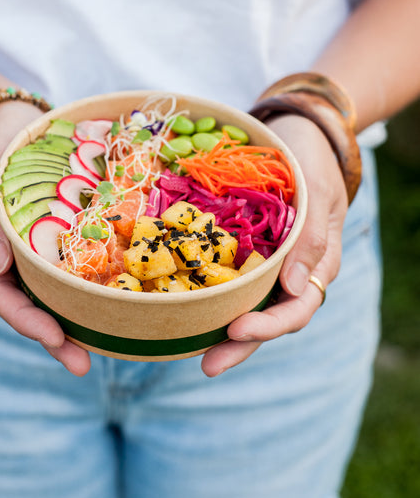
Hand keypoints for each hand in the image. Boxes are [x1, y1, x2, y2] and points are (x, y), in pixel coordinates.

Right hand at [0, 102, 90, 375]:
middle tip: (82, 363)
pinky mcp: (46, 243)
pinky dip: (77, 293)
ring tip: (95, 351)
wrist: (14, 120)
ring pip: (42, 296)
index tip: (55, 337)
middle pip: (22, 305)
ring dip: (67, 324)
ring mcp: (23, 252)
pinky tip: (103, 309)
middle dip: (51, 336)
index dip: (25, 320)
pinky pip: (59, 274)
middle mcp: (0, 256)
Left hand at [201, 114, 348, 376]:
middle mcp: (287, 271)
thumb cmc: (312, 159)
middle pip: (265, 318)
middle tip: (207, 364)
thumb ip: (311, 238)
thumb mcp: (319, 191)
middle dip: (237, 344)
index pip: (296, 309)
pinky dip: (204, 291)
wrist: (296, 133)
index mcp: (314, 265)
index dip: (268, 326)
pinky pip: (223, 275)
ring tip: (184, 346)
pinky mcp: (239, 249)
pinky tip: (177, 301)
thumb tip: (296, 288)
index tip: (236, 329)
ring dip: (216, 326)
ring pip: (242, 303)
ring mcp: (263, 262)